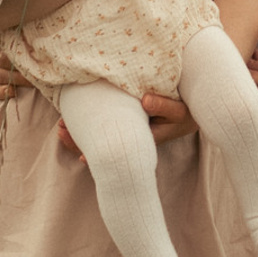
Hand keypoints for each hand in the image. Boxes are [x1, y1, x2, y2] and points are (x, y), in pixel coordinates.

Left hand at [56, 92, 198, 157]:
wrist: (197, 111)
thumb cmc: (186, 112)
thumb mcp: (179, 111)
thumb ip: (163, 106)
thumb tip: (143, 100)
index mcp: (143, 141)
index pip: (117, 152)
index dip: (95, 153)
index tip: (79, 156)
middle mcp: (133, 141)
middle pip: (102, 149)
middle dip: (80, 142)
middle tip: (60, 132)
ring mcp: (129, 133)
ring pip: (99, 138)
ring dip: (80, 134)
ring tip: (60, 128)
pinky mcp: (129, 122)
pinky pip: (104, 126)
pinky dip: (88, 125)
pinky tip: (73, 119)